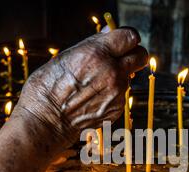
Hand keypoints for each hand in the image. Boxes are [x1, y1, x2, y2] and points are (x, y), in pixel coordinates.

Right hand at [15, 27, 147, 147]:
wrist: (46, 122)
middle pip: (141, 56)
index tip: (121, 42)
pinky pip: (122, 95)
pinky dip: (112, 94)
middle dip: (133, 55)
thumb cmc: (48, 87)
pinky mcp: (117, 109)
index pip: (130, 37)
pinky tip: (93, 98)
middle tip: (120, 58)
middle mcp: (112, 73)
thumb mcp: (65, 57)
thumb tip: (110, 32)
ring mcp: (117, 93)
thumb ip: (93, 44)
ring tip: (94, 83)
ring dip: (119, 76)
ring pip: (130, 77)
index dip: (126, 38)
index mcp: (98, 54)